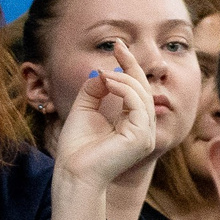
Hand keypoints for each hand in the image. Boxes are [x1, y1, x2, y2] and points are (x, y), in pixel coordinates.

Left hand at [52, 37, 165, 189]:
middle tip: (118, 46)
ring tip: (105, 73)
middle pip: (143, 89)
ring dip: (123, 78)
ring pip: (142, 94)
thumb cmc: (77, 148)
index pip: (136, 90)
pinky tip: (109, 82)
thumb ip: (95, 90)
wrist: (73, 173)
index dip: (129, 67)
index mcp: (133, 124)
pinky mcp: (141, 136)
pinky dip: (124, 89)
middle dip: (131, 65)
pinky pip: (138, 104)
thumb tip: (103, 72)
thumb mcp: (85, 110)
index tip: (119, 46)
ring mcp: (146, 134)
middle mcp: (144, 129)